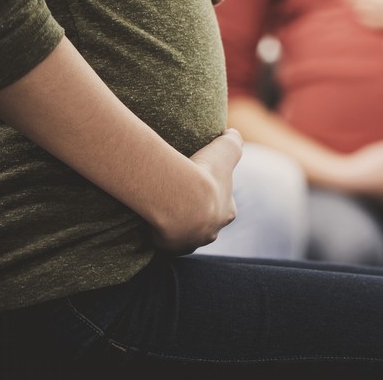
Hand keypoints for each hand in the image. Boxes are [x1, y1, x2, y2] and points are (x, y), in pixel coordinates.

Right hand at [151, 128, 241, 252]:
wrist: (180, 199)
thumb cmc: (205, 173)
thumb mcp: (226, 149)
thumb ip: (233, 140)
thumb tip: (232, 134)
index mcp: (227, 213)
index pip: (225, 206)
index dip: (215, 196)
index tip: (201, 186)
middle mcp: (211, 232)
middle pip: (204, 224)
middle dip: (194, 215)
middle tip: (179, 199)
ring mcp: (190, 243)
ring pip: (184, 235)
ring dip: (175, 226)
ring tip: (162, 210)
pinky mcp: (169, 248)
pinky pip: (163, 243)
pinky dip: (157, 234)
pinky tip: (149, 221)